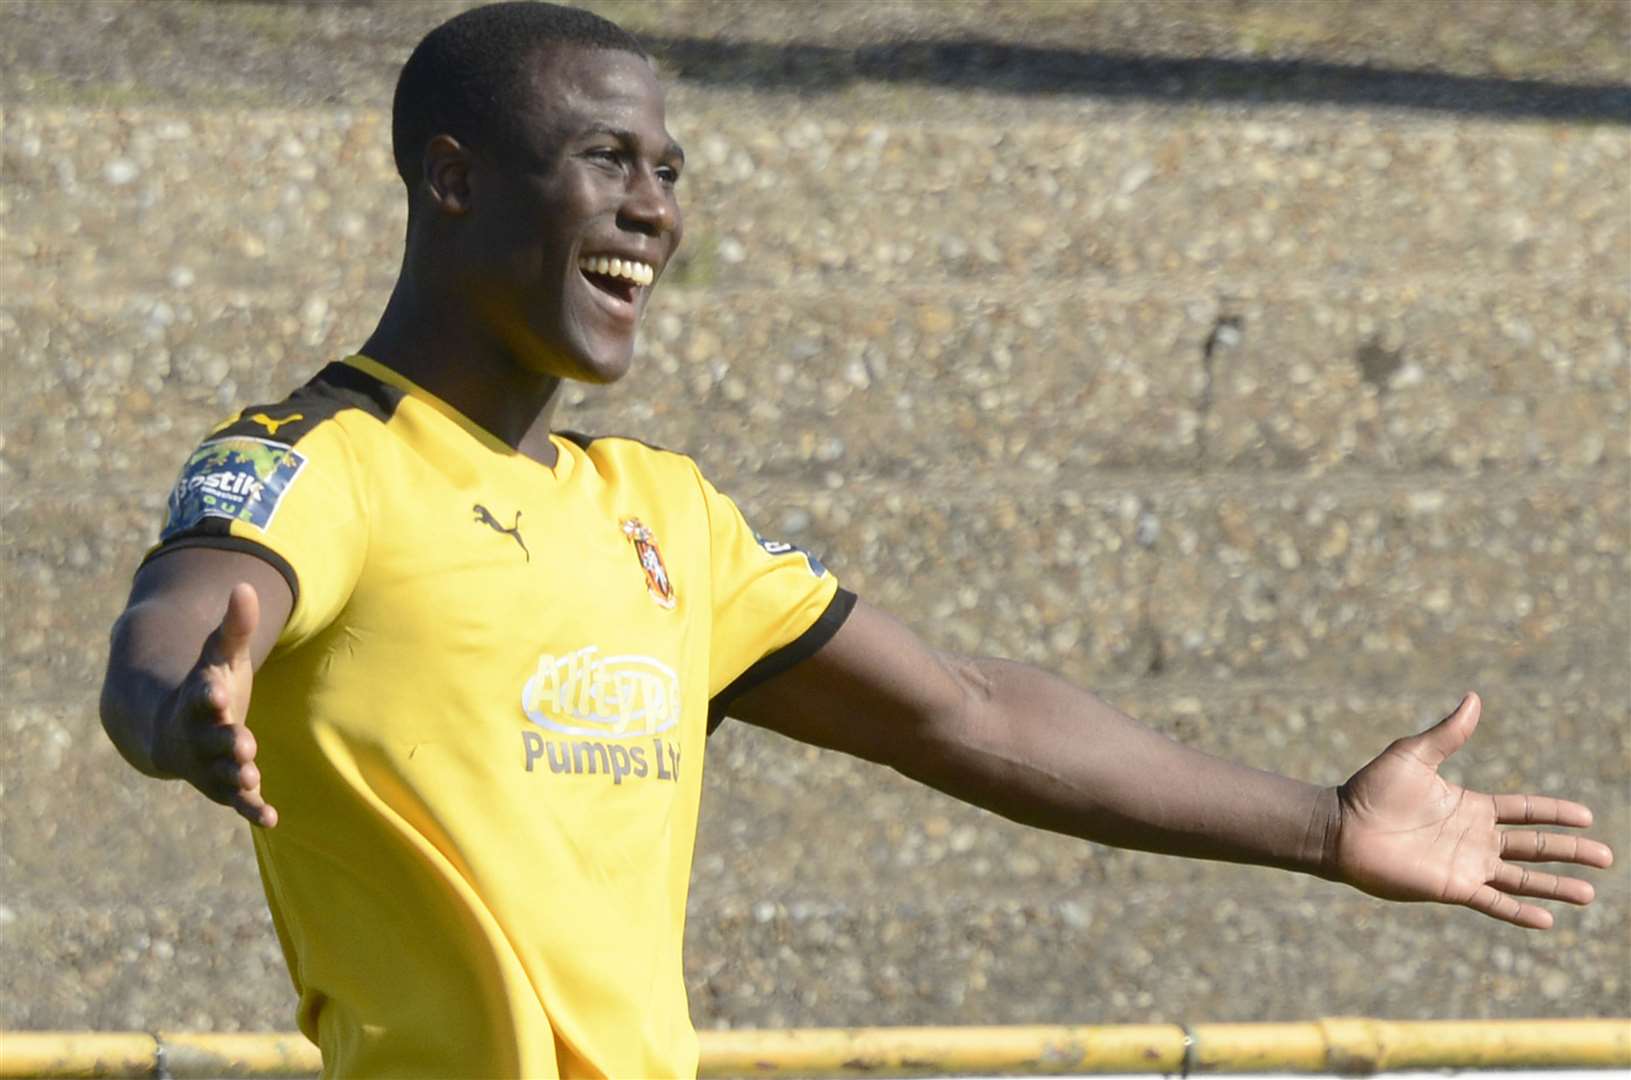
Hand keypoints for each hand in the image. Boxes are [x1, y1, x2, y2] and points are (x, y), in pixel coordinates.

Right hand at [153, 583, 277, 827]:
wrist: (177, 729)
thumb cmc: (208, 687)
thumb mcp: (219, 656)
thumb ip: (234, 627)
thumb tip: (245, 587)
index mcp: (197, 701)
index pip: (201, 697)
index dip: (208, 695)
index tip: (216, 691)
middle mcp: (198, 736)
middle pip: (211, 740)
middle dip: (225, 742)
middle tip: (242, 744)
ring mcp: (209, 764)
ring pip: (220, 774)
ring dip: (235, 778)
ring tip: (249, 780)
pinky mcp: (224, 786)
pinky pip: (237, 801)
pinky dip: (252, 809)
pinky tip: (271, 819)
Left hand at [1330, 693, 1611, 927]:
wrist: (1340, 827)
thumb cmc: (1371, 790)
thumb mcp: (1414, 754)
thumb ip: (1448, 733)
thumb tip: (1474, 697)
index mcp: (1471, 806)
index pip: (1525, 811)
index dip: (1556, 813)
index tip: (1587, 816)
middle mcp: (1475, 837)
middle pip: (1534, 845)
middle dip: (1570, 851)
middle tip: (1608, 857)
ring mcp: (1466, 864)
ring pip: (1522, 877)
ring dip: (1555, 886)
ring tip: (1589, 894)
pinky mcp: (1452, 887)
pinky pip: (1493, 902)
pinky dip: (1519, 912)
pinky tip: (1547, 920)